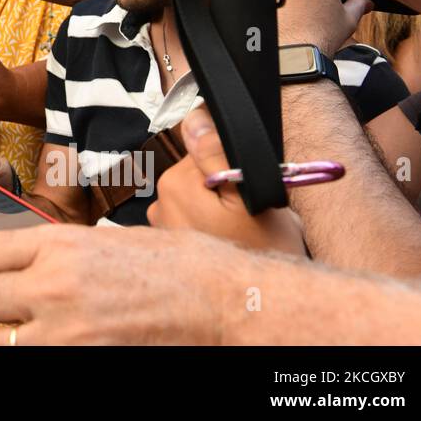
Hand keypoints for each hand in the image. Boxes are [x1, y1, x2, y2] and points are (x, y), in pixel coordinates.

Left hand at [0, 223, 237, 343]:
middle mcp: (52, 286)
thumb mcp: (106, 238)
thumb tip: (21, 261)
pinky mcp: (77, 362)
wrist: (225, 303)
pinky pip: (22, 364)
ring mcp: (63, 332)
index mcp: (58, 244)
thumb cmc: (179, 268)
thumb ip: (56, 250)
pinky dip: (16, 359)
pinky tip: (23, 351)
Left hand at [147, 107, 306, 255]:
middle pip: (196, 178)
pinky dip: (208, 231)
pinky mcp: (169, 249)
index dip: (229, 168)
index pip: (201, 154)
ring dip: (216, 212)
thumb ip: (216, 151)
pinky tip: (224, 248)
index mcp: (174, 184)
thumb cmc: (262, 251)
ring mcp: (160, 230)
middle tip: (246, 216)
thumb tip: (193, 117)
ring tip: (238, 235)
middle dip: (222, 190)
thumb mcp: (250, 192)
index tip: (244, 188)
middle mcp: (158, 206)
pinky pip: (191, 225)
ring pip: (196, 202)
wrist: (262, 303)